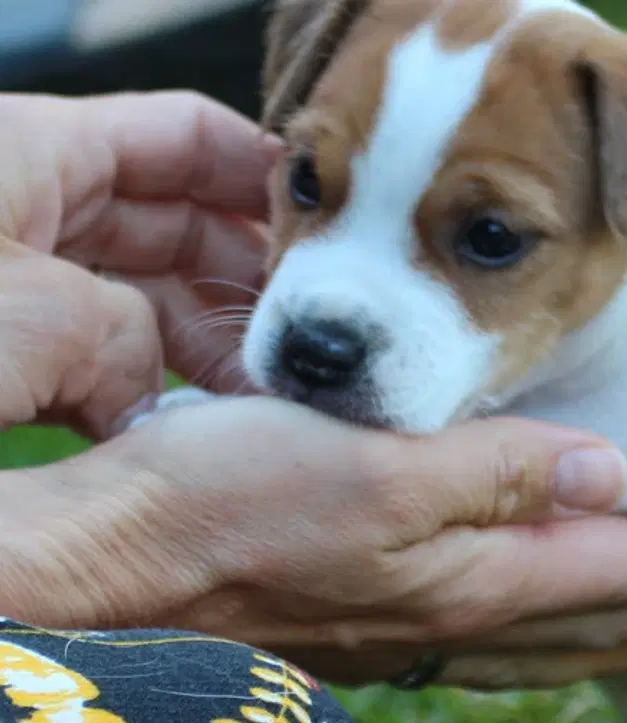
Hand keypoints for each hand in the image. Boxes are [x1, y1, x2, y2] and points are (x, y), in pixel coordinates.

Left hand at [0, 91, 276, 437]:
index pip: (185, 134)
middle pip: (175, 222)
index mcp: (23, 150)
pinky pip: (90, 354)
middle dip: (250, 284)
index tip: (342, 240)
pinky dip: (141, 389)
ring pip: (138, 295)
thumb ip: (122, 339)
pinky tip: (185, 433)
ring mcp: (7, 278)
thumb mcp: (23, 320)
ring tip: (259, 404)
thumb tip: (155, 391)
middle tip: (309, 347)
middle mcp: (20, 203)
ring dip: (204, 348)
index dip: (271, 180)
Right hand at [5, 395, 626, 686]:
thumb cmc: (229, 506)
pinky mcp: (379, 629)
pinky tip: (548, 629)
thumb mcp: (373, 469)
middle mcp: (461, 617)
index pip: (622, 571)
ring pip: (555, 640)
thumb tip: (611, 470)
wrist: (116, 568)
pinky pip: (497, 647)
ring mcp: (420, 633)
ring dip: (625, 635)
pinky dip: (549, 639)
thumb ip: (499, 475)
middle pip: (603, 618)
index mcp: (477, 575)